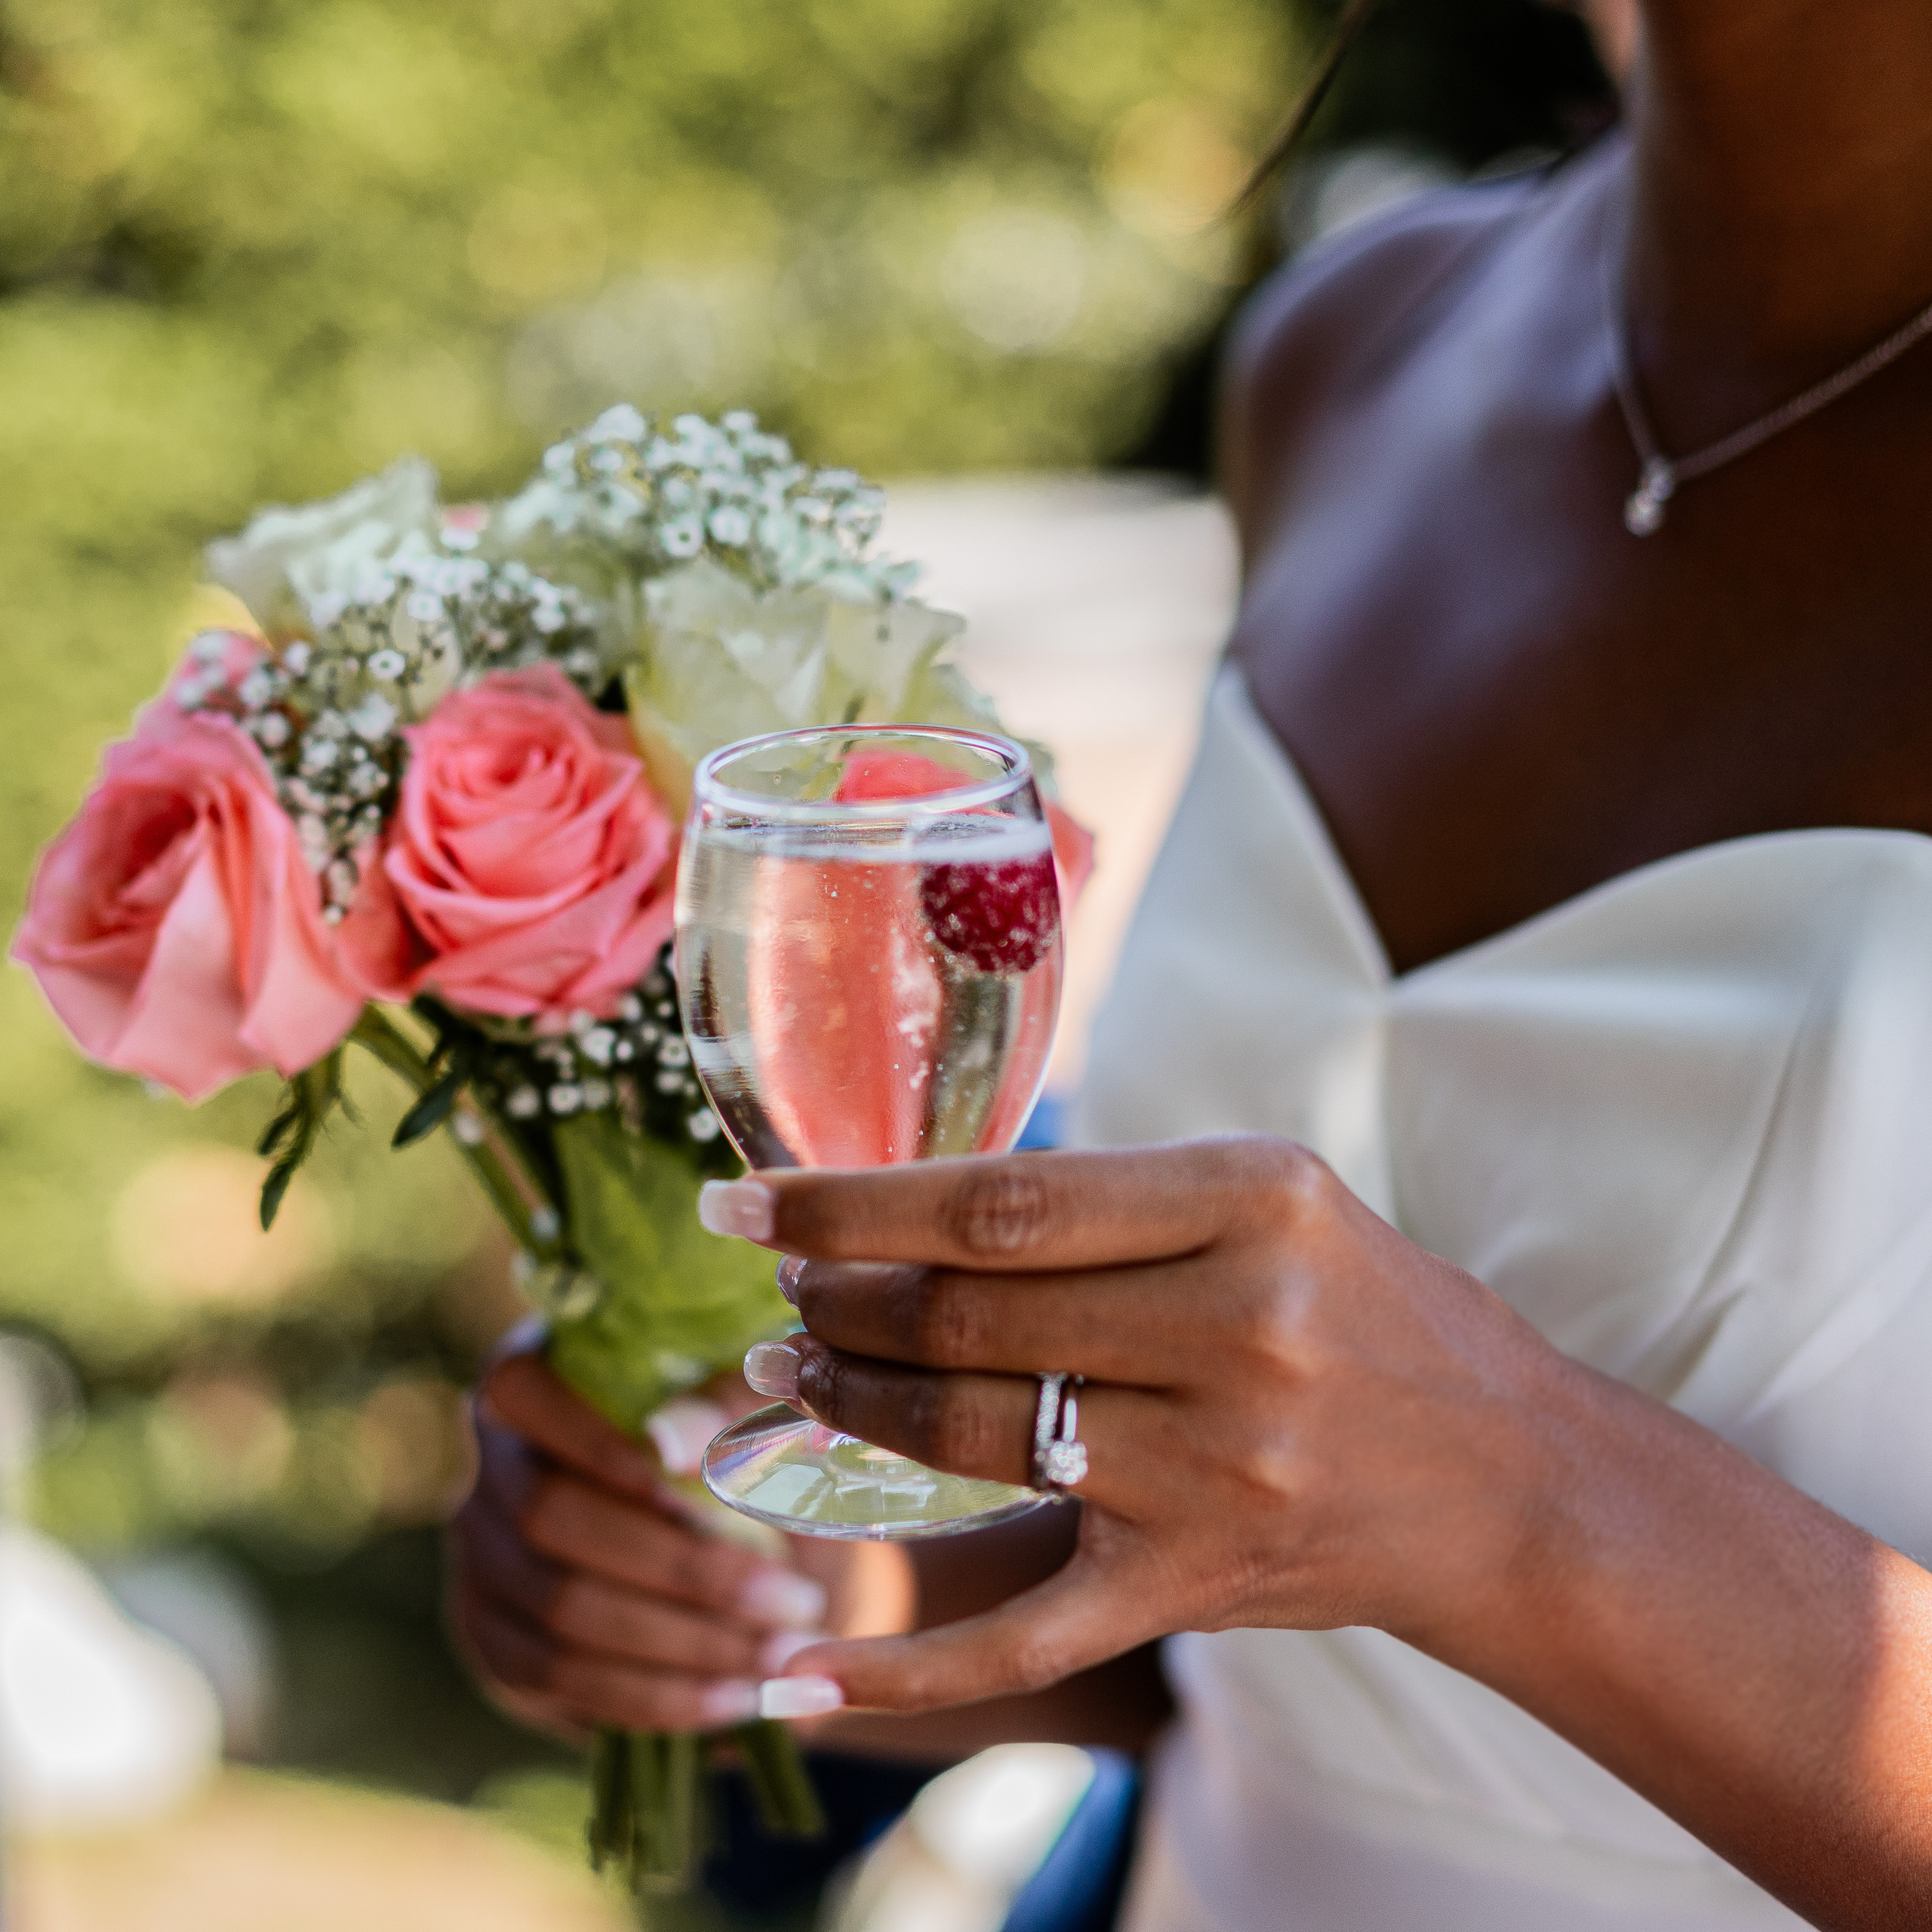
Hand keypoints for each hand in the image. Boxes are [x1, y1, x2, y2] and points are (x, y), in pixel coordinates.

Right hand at [450, 1332, 913, 1734]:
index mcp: (536, 1377)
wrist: (758, 1551)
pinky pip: (559, 1680)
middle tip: (791, 1598)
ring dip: (682, 1641)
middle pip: (551, 1515)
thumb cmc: (755, 1456)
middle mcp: (491, 1465)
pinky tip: (734, 1699)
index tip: (695, 1484)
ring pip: (560, 1610)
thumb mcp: (755, 1416)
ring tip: (780, 1653)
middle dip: (681, 1566)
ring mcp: (483, 1559)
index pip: (518, 1388)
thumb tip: (674, 1442)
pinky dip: (654, 1694)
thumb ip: (723, 1409)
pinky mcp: (498, 1643)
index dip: (595, 1438)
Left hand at [706, 1135, 1568, 1712]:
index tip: (745, 1198)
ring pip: (972, 1436)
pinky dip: (906, 1661)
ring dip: (851, 1406)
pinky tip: (802, 1668)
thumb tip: (905, 1209)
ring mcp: (1221, 1465)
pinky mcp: (1201, 1580)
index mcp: (1252, 1198)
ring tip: (792, 1376)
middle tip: (779, 1297)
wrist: (1507, 1477)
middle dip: (839, 1304)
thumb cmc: (1366, 1310)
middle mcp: (1241, 1328)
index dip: (849, 1205)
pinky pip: (1028, 1633)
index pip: (999, 1202)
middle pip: (970, 1317)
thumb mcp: (1267, 1198)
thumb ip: (1108, 1200)